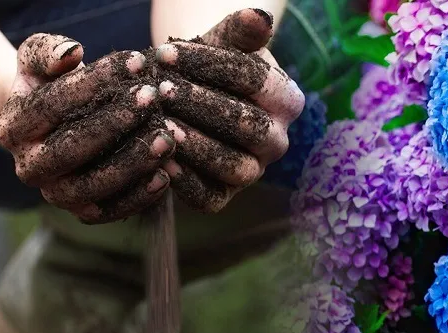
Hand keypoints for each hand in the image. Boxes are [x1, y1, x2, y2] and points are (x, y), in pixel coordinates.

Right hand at [0, 34, 176, 223]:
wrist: (59, 127)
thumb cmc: (54, 85)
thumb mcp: (40, 60)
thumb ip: (48, 51)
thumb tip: (71, 54)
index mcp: (14, 128)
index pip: (52, 104)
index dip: (95, 81)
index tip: (136, 61)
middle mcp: (29, 167)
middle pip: (71, 148)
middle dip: (115, 121)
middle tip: (152, 98)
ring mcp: (56, 194)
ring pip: (91, 186)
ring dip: (132, 163)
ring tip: (167, 139)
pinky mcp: (85, 213)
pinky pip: (111, 211)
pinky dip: (139, 197)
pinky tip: (166, 176)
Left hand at [154, 8, 304, 212]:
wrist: (187, 96)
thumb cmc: (207, 67)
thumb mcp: (222, 44)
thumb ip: (240, 31)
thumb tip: (259, 18)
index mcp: (287, 100)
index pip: (255, 81)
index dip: (211, 66)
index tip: (167, 54)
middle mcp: (277, 141)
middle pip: (249, 127)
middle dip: (203, 107)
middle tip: (162, 91)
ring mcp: (254, 171)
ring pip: (234, 166)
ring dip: (196, 146)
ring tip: (161, 125)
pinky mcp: (224, 196)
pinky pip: (210, 198)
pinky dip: (184, 182)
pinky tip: (159, 160)